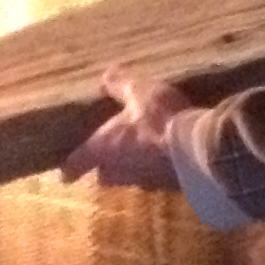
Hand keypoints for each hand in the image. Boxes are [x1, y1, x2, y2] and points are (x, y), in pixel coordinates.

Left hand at [60, 67, 189, 188]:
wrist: (199, 150)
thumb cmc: (159, 120)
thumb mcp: (139, 92)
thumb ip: (119, 85)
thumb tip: (104, 76)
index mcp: (103, 149)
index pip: (77, 164)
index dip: (69, 168)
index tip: (64, 174)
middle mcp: (119, 171)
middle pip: (104, 175)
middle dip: (104, 167)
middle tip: (108, 154)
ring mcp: (145, 182)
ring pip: (130, 178)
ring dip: (133, 167)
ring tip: (142, 150)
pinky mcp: (168, 187)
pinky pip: (155, 179)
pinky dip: (157, 168)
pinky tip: (167, 155)